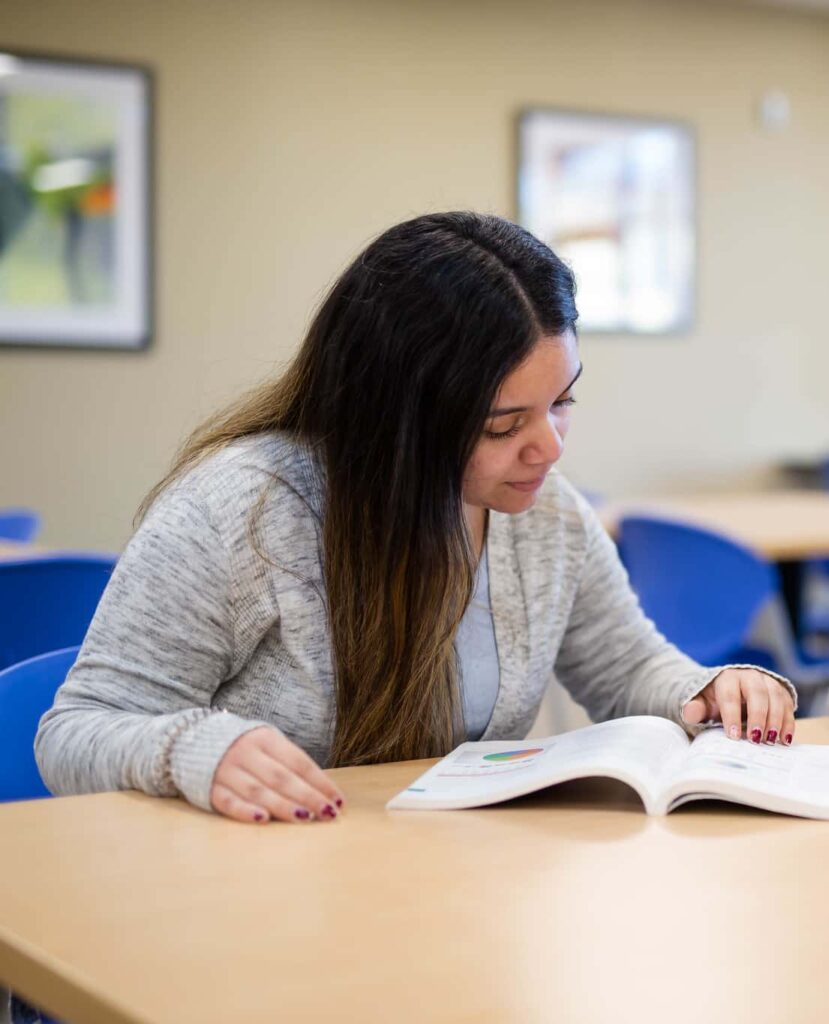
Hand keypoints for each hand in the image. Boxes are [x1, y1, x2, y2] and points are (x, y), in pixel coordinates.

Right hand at [211, 726, 345, 823]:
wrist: (190, 740)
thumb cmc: (242, 747)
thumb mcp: (266, 743)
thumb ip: (289, 763)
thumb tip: (323, 790)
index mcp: (265, 738)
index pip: (298, 762)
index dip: (320, 781)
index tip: (338, 801)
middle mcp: (246, 753)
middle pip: (281, 777)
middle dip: (307, 796)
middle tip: (328, 813)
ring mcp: (226, 771)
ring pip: (258, 791)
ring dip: (283, 805)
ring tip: (305, 818)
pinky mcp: (210, 789)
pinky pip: (229, 802)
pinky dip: (246, 811)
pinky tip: (264, 820)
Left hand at [680, 668, 794, 744]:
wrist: (731, 691)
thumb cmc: (715, 701)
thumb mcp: (702, 704)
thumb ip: (695, 709)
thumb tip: (690, 713)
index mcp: (727, 678)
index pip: (730, 696)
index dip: (732, 716)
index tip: (733, 736)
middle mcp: (750, 676)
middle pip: (757, 694)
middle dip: (758, 717)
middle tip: (756, 739)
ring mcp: (767, 681)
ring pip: (776, 697)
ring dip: (776, 720)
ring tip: (771, 741)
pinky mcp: (781, 690)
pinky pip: (788, 704)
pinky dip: (788, 721)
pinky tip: (784, 739)